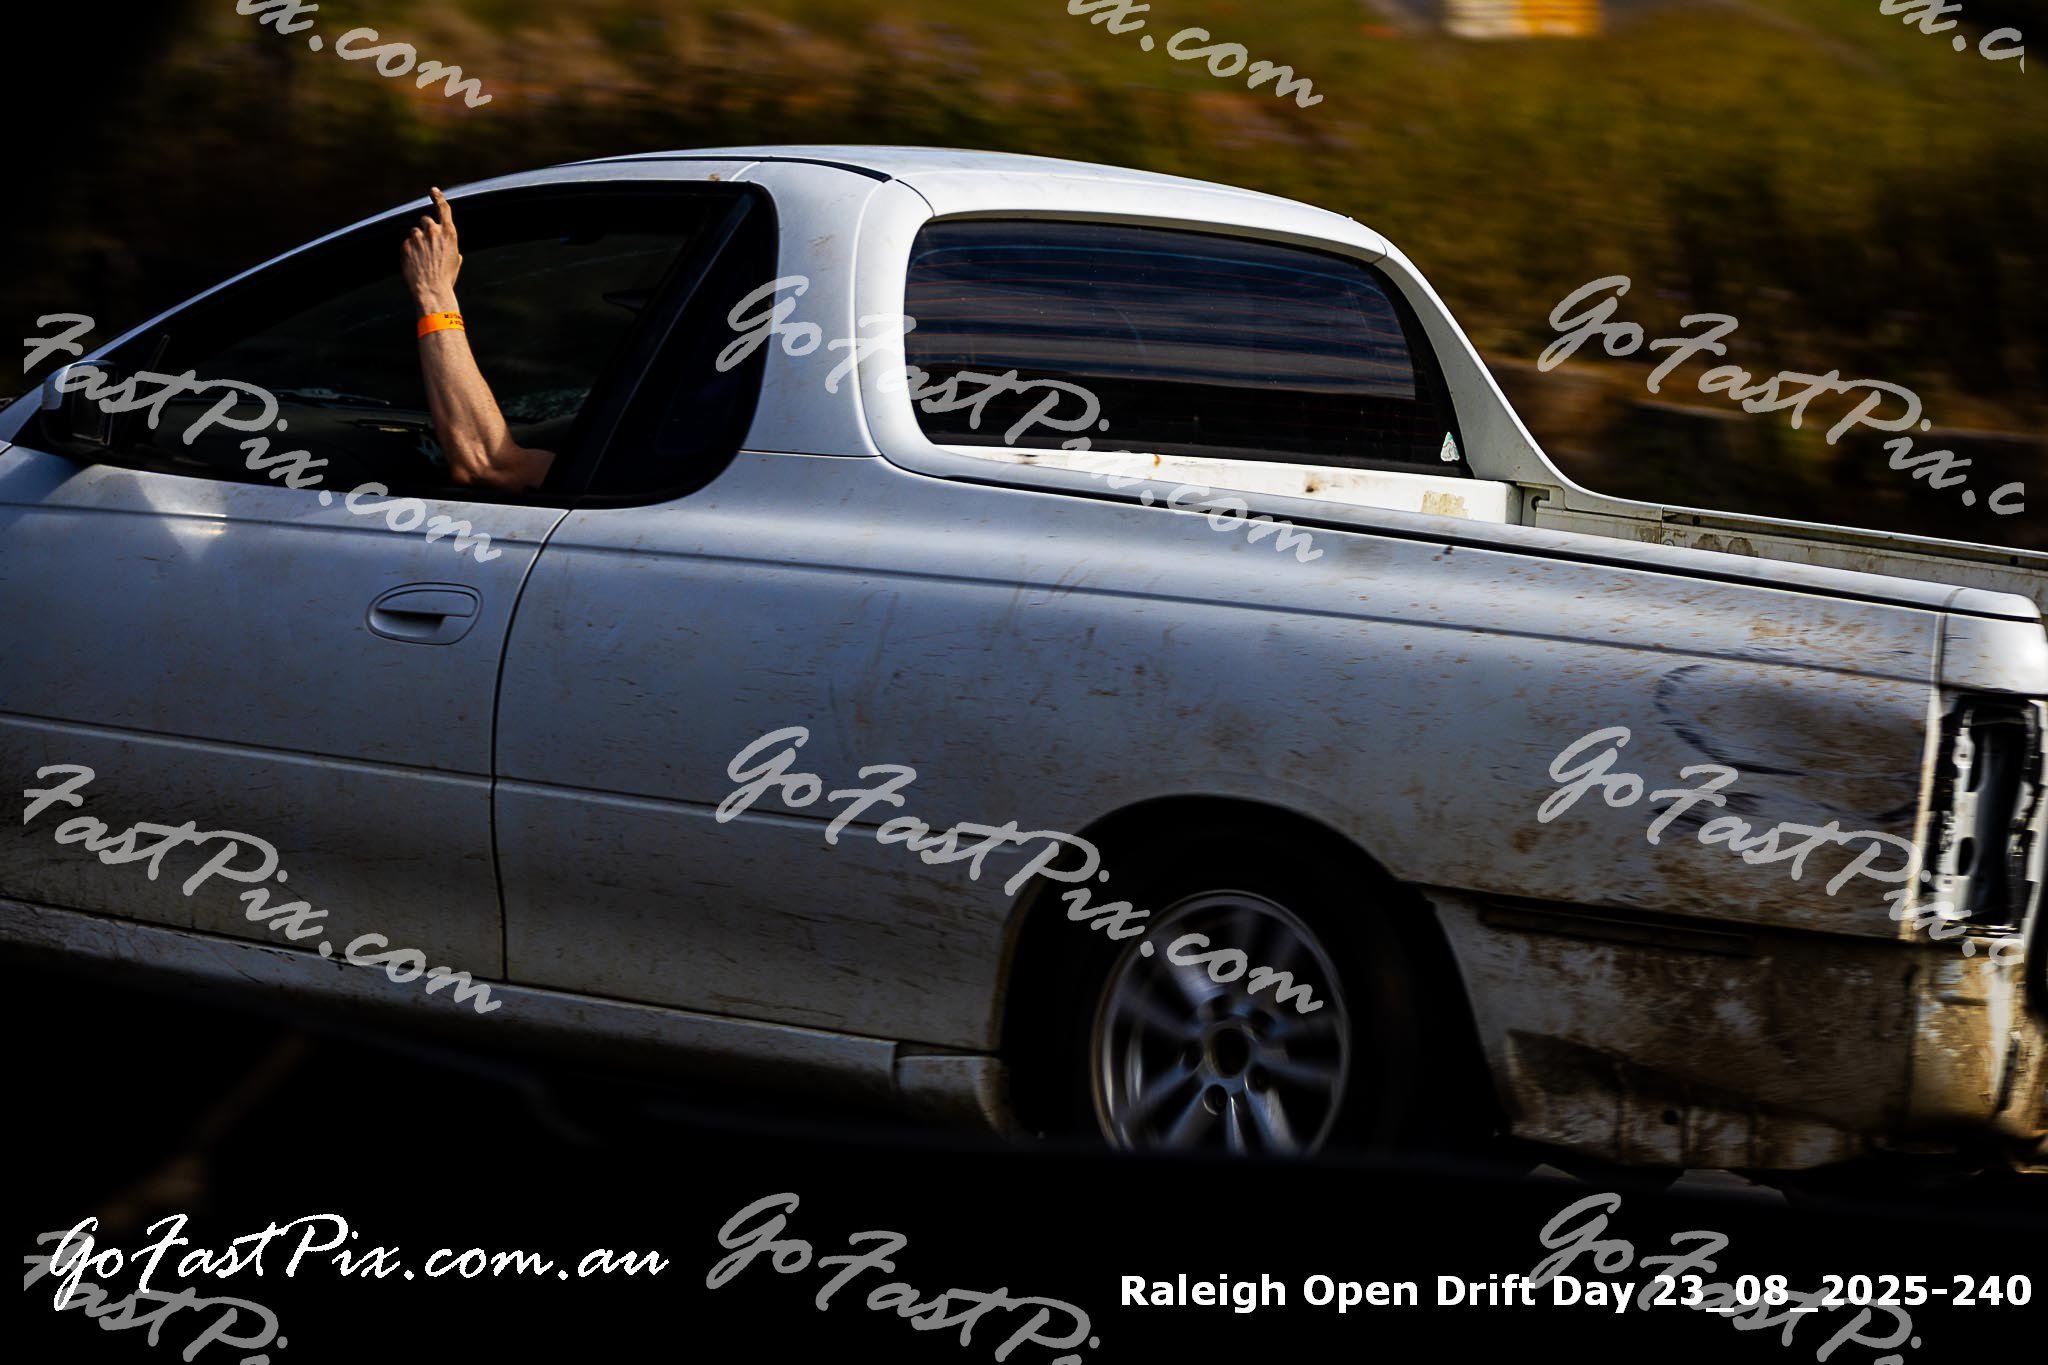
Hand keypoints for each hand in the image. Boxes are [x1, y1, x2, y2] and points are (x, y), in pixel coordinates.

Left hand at [402, 188, 462, 314]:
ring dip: (417, 242)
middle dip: (426, 229)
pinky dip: (409, 251)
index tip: (433, 190)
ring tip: (422, 259)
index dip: (438, 197)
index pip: (443, 208)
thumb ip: (450, 245)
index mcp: (449, 233)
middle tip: (427, 245)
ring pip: (414, 233)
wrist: (432, 290)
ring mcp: (418, 237)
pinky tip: (415, 263)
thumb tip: (445, 243)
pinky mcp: (405, 245)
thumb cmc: (446, 277)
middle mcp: (433, 231)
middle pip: (425, 220)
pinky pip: (406, 243)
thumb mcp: (455, 259)